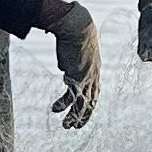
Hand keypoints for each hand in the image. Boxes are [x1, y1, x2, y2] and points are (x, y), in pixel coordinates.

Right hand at [50, 3, 103, 127]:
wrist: (77, 25)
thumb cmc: (76, 31)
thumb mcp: (76, 49)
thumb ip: (70, 61)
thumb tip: (63, 67)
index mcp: (95, 69)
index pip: (94, 91)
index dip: (89, 102)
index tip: (82, 110)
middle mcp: (94, 75)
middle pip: (91, 101)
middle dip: (84, 115)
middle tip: (76, 126)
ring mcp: (87, 77)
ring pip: (82, 103)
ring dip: (74, 116)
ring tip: (66, 126)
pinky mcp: (77, 76)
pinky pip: (70, 96)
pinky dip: (63, 104)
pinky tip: (55, 109)